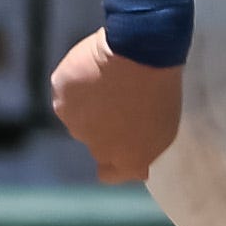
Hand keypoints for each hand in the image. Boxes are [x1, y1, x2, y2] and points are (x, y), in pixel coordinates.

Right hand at [50, 29, 183, 183]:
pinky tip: (94, 67)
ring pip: (78, 116)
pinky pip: (67, 91)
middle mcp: (96, 147)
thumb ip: (145, 152)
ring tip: (110, 78)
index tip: (120, 142)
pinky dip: (76, 82)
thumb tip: (138, 172)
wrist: (139, 52)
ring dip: (89, 104)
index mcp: (126, 160)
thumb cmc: (159, 89)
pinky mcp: (61, 97)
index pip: (109, 174)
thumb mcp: (165, 128)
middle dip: (103, 125)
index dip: (113, 161)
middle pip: (94, 141)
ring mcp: (75, 122)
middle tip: (122, 98)